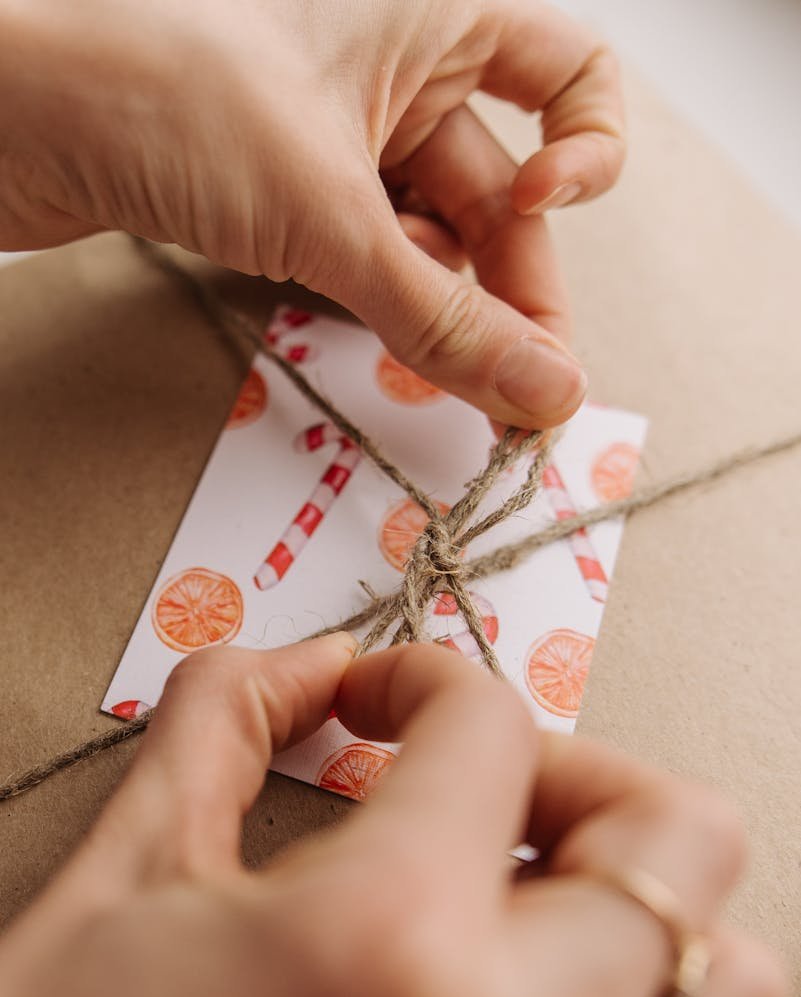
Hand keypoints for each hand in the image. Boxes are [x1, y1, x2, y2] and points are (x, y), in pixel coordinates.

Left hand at [0, 0, 625, 427]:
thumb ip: (445, 315)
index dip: (585, 151)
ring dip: (449, 309)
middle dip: (515, 287)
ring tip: (454, 380)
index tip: (547, 212)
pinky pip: (372, 252)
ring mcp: (341, 131)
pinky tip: (390, 342)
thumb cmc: (165, 95)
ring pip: (434, 232)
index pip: (569, 72)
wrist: (12, 117)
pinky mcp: (290, 187)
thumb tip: (546, 390)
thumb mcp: (333, 213)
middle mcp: (397, 67)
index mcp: (433, 15)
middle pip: (499, 188)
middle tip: (525, 390)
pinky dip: (387, 301)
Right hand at [0, 637, 783, 996]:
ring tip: (524, 886)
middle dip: (584, 772)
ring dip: (643, 902)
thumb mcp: (128, 868)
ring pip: (722, 990)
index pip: (497, 730)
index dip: (425, 677)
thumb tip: (316, 664)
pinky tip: (502, 985)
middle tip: (486, 785)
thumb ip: (230, 715)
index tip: (376, 699)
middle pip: (686, 844)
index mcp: (380, 946)